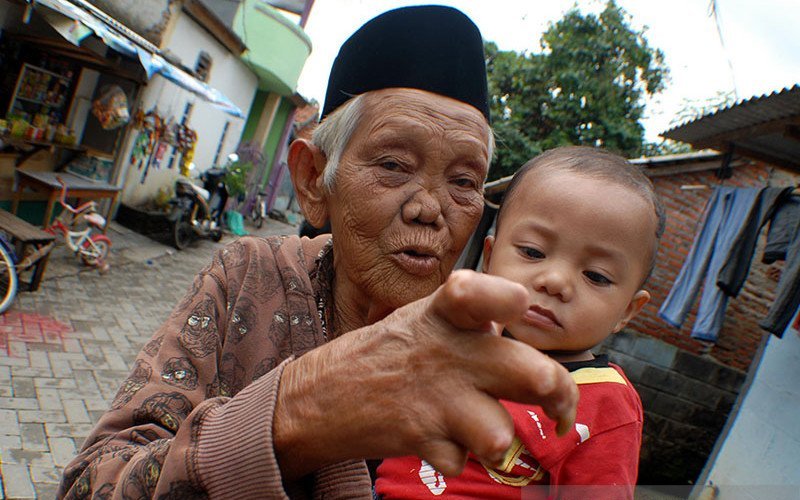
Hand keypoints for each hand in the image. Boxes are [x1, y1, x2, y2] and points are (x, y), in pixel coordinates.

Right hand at [274, 270, 578, 478]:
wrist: (317, 395)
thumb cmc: (384, 354)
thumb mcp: (423, 319)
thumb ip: (472, 324)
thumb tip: (519, 330)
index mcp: (447, 313)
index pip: (493, 295)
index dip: (513, 301)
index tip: (521, 311)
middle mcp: (448, 351)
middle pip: (534, 375)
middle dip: (558, 397)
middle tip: (558, 408)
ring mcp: (435, 397)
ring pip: (501, 434)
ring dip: (495, 438)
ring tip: (480, 428)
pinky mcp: (420, 436)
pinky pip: (463, 461)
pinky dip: (455, 457)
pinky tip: (437, 438)